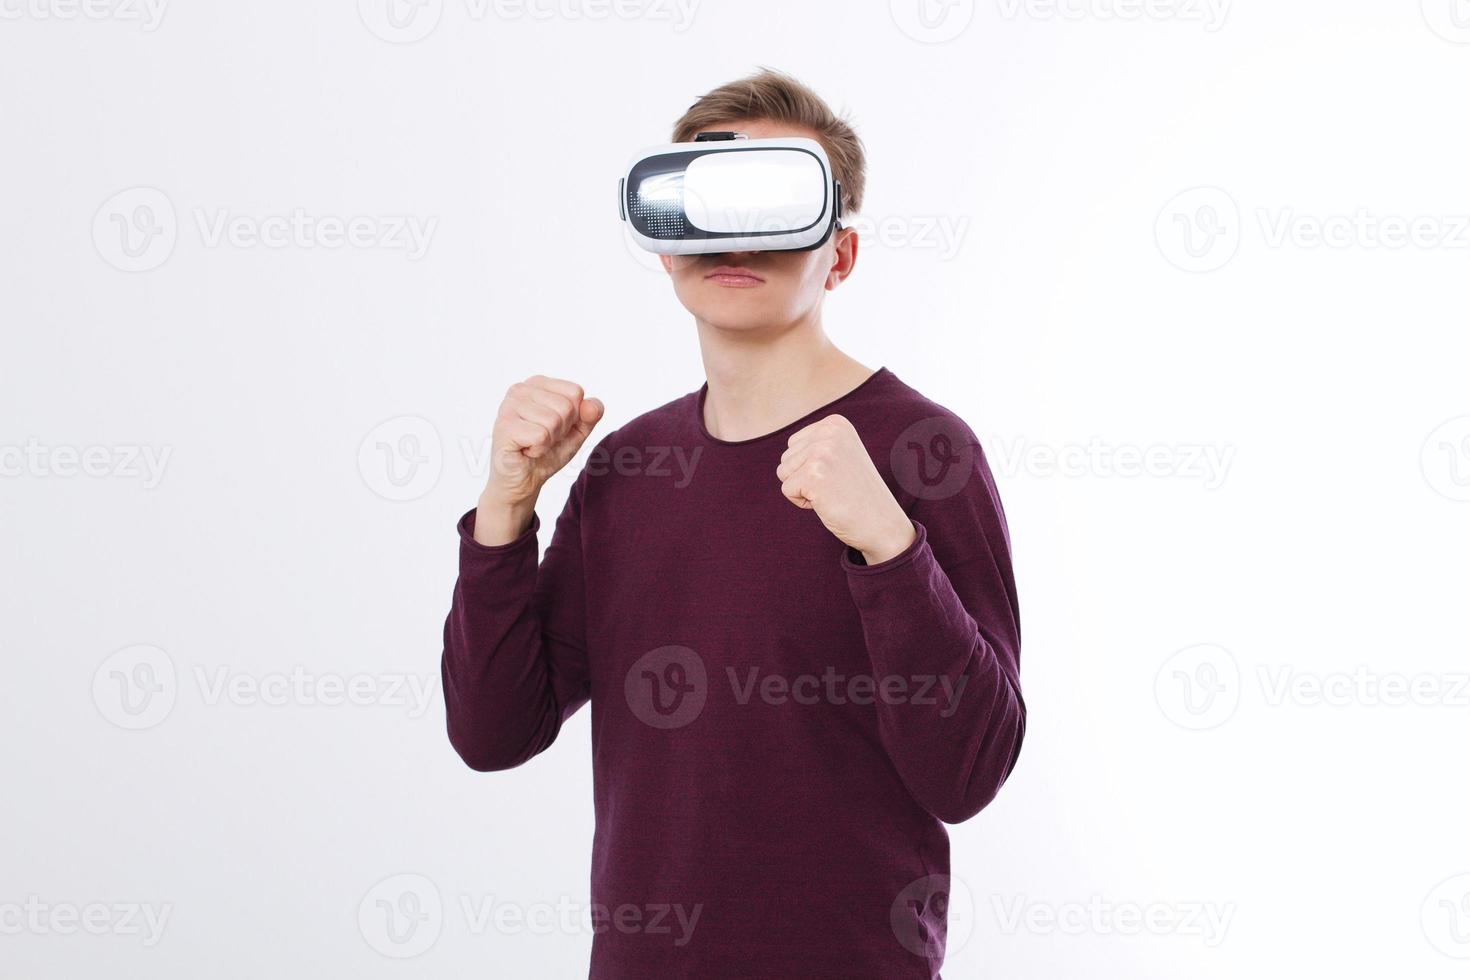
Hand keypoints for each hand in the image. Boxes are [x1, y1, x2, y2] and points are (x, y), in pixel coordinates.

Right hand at [476, 375, 602, 545]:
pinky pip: (541, 435)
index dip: (573, 417)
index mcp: (537, 384)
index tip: (555, 428)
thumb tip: (592, 404)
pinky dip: (539, 450)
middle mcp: (520, 390)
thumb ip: (591, 414)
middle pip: (566, 406)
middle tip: (543, 440)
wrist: (524, 480)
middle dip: (561, 430)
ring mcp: (508, 407)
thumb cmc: (547, 452)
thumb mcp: (577, 431)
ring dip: (549, 441)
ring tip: (533, 445)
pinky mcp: (504, 426)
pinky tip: (525, 451)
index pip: (575, 392)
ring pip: (554, 421)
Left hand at [776, 414, 915, 564]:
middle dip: (804, 477)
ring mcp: (822, 452)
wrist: (882, 522)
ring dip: (803, 489)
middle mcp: (829, 432)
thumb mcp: (841, 455)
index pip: (794, 443)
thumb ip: (817, 444)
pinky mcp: (814, 475)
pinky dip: (803, 502)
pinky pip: (787, 490)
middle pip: (786, 457)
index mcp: (835, 423)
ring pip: (783, 472)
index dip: (809, 466)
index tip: (837, 473)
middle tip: (836, 486)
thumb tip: (789, 448)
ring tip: (832, 492)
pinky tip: (828, 502)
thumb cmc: (857, 493)